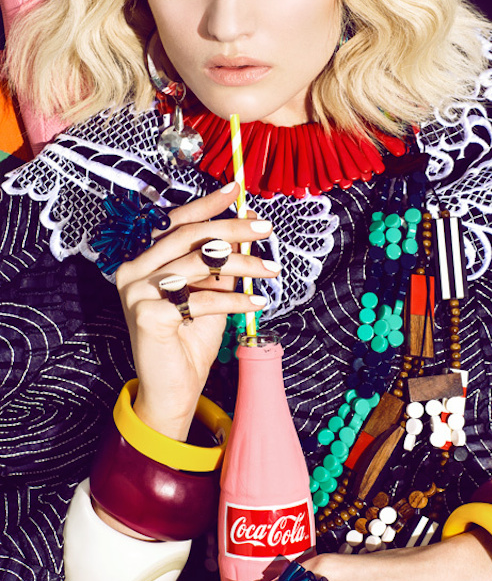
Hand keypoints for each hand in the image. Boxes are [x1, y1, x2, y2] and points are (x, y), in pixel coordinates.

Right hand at [115, 182, 278, 438]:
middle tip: (265, 228)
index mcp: (143, 261)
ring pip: (198, 265)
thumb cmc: (190, 340)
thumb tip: (245, 224)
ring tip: (271, 268)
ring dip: (242, 264)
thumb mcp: (209, 293)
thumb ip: (219, 262)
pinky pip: (201, 299)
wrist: (172, 390)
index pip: (176, 222)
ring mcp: (136, 292)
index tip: (237, 191)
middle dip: (232, 229)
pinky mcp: (147, 314)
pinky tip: (258, 301)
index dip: (207, 205)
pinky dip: (234, 299)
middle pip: (188, 237)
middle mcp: (132, 271)